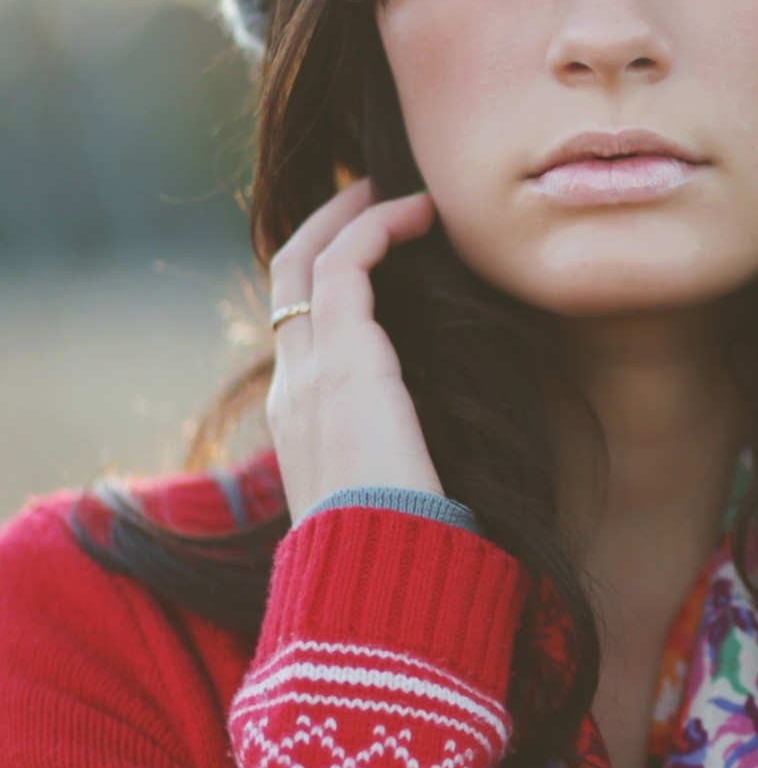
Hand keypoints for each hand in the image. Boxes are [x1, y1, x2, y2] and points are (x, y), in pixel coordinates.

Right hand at [265, 178, 443, 520]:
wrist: (382, 577)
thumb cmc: (406, 552)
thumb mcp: (406, 496)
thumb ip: (416, 462)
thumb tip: (462, 460)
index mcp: (303, 421)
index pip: (299, 328)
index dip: (330, 278)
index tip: (379, 249)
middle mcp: (294, 389)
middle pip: (286, 279)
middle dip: (327, 225)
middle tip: (375, 192)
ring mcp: (311, 372)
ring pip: (307, 259)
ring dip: (353, 213)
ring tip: (404, 190)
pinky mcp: (346, 361)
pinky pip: (345, 264)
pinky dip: (377, 226)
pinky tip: (420, 212)